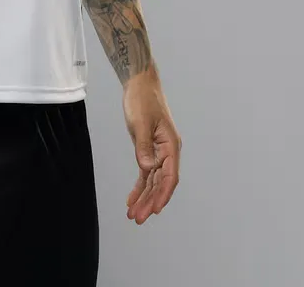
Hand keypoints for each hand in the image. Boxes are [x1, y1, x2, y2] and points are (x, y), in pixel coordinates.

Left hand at [122, 71, 180, 223]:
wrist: (139, 83)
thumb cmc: (142, 100)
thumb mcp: (141, 122)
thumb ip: (144, 146)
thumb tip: (147, 169)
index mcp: (171, 145)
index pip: (170, 176)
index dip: (162, 194)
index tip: (154, 210)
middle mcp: (168, 151)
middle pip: (161, 183)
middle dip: (150, 201)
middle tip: (137, 219)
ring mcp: (159, 151)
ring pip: (153, 181)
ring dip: (144, 198)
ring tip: (133, 216)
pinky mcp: (149, 149)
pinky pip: (146, 173)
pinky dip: (140, 186)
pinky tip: (132, 199)